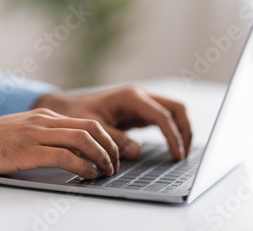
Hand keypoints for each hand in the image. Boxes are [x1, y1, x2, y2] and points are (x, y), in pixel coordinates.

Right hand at [0, 109, 119, 178]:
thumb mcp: (19, 132)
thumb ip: (41, 136)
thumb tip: (64, 152)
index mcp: (43, 116)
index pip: (85, 122)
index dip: (105, 138)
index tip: (112, 153)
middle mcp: (43, 121)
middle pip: (91, 127)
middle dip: (110, 146)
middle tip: (115, 163)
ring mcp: (35, 133)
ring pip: (83, 139)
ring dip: (101, 157)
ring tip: (106, 171)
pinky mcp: (27, 150)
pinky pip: (65, 156)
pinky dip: (83, 166)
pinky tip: (88, 175)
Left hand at [35, 86, 192, 160]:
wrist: (68, 108)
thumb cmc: (77, 114)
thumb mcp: (92, 128)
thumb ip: (113, 139)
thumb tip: (136, 152)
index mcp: (131, 97)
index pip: (162, 115)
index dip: (173, 136)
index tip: (177, 155)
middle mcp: (140, 96)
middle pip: (176, 108)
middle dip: (184, 130)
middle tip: (183, 154)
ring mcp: (142, 103)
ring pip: (173, 112)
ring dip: (181, 131)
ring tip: (181, 153)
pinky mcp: (140, 111)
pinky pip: (163, 119)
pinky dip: (171, 132)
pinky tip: (171, 148)